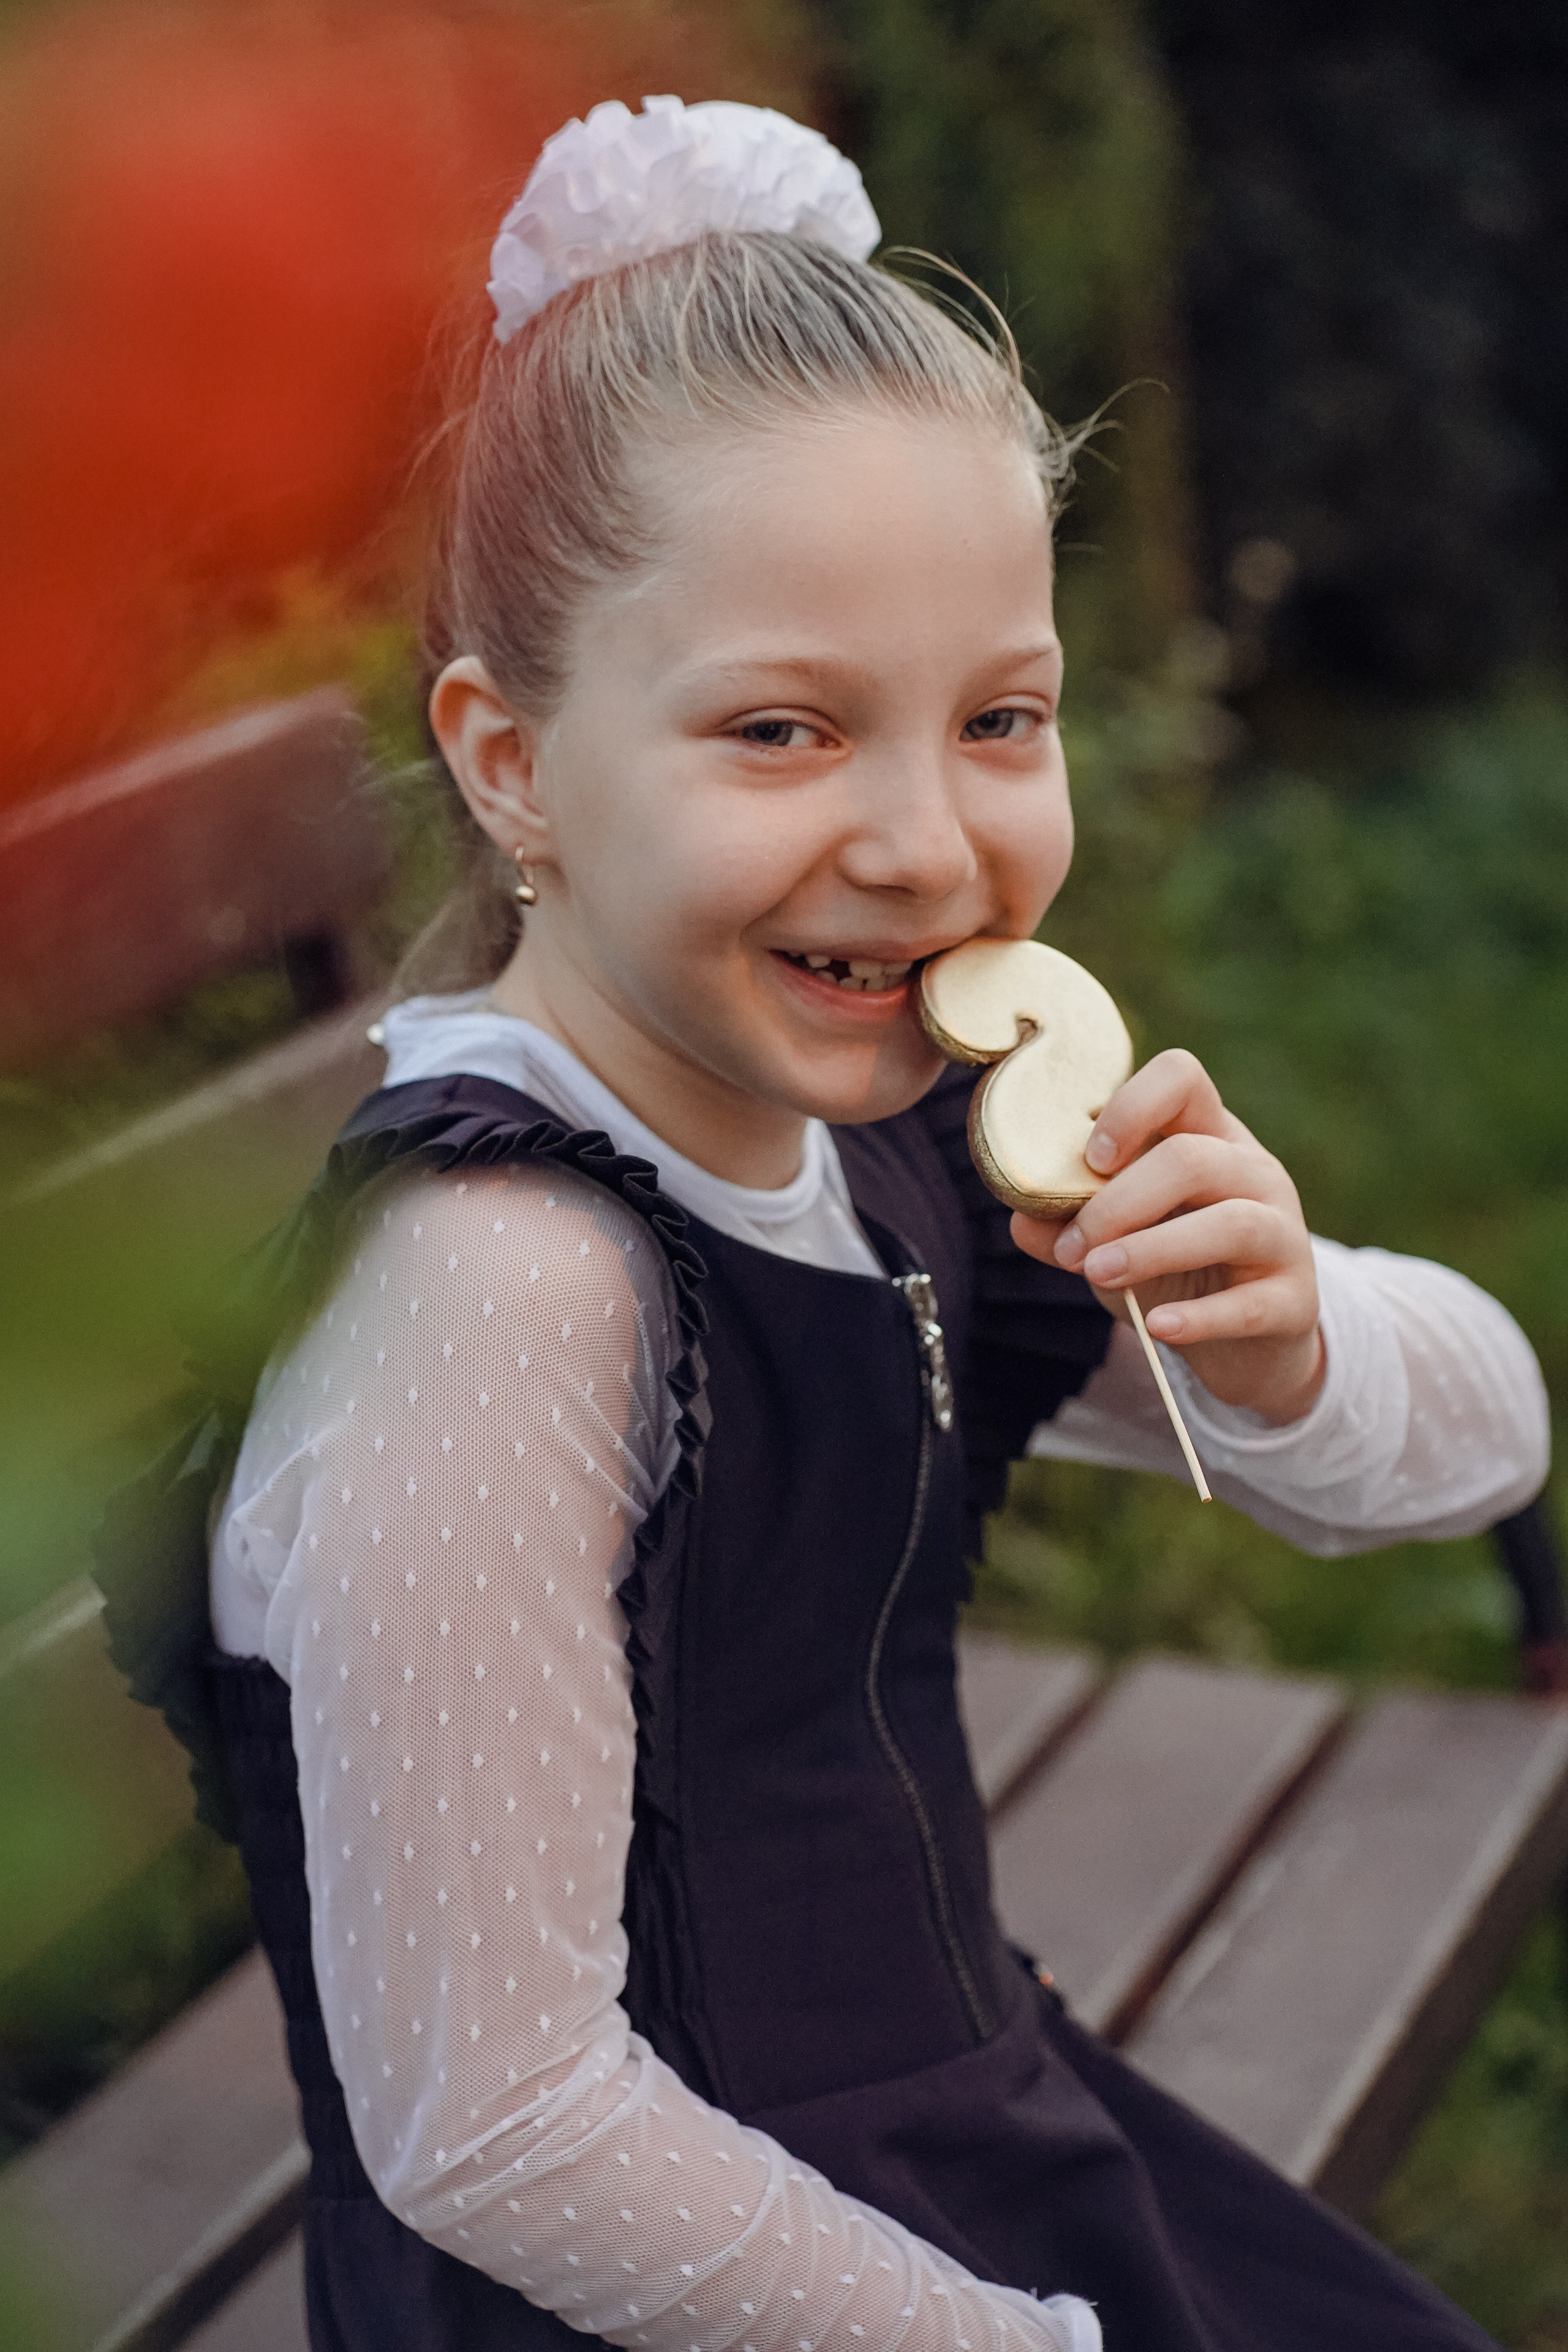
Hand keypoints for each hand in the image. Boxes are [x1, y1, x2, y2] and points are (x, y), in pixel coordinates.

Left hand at [1011, 1049, 1325, 1424]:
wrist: (1250, 1349)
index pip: (1181, 1078)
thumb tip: (1021, 1220)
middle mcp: (1254, 1173)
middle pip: (1193, 1157)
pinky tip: (1156, 1328)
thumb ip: (1068, 1226)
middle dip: (1119, 1201)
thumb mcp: (1118, 1241)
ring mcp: (1283, 1234)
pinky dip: (1200, 1317)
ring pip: (1230, 1223)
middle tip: (1074, 1247)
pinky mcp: (1295, 1301)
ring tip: (1097, 1275)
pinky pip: (1251, 1305)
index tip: (1090, 1158)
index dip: (1131, 1105)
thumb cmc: (1178, 1274)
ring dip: (1152, 1248)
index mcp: (1208, 1138)